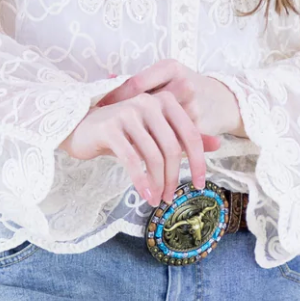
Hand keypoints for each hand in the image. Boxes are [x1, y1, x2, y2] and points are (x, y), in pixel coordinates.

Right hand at [60, 86, 220, 206]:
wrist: (81, 128)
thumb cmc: (122, 132)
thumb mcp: (154, 132)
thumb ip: (183, 136)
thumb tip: (218, 144)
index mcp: (163, 101)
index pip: (189, 134)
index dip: (198, 162)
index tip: (200, 185)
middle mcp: (148, 102)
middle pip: (172, 147)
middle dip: (173, 177)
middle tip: (170, 197)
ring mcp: (128, 112)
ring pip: (152, 155)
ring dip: (157, 183)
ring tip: (156, 199)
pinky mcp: (110, 127)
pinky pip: (132, 159)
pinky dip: (141, 180)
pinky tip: (144, 195)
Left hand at [96, 58, 245, 142]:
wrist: (226, 99)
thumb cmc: (188, 87)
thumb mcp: (168, 76)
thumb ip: (141, 81)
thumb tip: (107, 76)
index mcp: (171, 68)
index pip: (135, 83)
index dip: (115, 96)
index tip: (99, 108)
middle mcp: (182, 85)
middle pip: (145, 106)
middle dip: (126, 121)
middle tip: (106, 134)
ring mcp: (193, 107)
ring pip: (160, 131)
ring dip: (143, 145)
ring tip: (123, 151)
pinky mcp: (200, 127)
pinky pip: (174, 143)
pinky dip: (160, 153)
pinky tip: (148, 163)